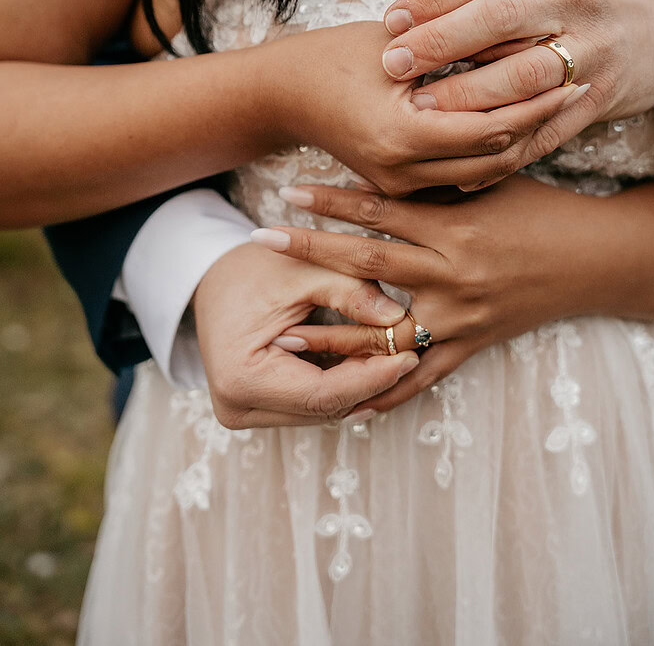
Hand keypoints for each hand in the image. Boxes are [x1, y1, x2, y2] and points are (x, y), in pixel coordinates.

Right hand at [192, 242, 417, 427]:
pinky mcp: (254, 409)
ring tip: (394, 352)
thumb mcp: (304, 271)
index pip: (323, 394)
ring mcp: (243, 413)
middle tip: (412, 350)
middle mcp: (237, 407)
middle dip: (370, 381)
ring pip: (322, 410)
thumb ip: (351, 292)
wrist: (212, 277)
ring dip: (359, 384)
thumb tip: (400, 320)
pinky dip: (341, 383)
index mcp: (241, 378)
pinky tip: (368, 359)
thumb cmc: (253, 268)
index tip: (411, 355)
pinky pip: (311, 404)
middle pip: (325, 408)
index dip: (372, 377)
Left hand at [252, 178, 614, 413]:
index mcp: (455, 227)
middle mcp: (451, 274)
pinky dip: (385, 394)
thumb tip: (381, 162)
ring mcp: (459, 318)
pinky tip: (346, 405)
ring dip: (330, 338)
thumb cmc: (540, 210)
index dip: (332, 201)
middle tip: (258, 241)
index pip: (380, 211)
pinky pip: (422, 378)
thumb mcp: (490, 185)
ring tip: (282, 340)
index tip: (288, 191)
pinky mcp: (470, 346)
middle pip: (366, 265)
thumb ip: (437, 183)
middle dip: (308, 252)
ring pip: (383, 335)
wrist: (593, 260)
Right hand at [269, 19, 580, 196]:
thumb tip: (523, 40)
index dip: (537, 104)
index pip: (492, 127)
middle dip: (539, 124)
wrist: (281, 96)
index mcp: (401, 137)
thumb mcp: (396, 44)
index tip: (572, 77)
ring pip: (483, 173)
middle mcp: (402, 172)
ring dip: (520, 141)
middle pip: (495, 157)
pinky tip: (518, 124)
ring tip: (556, 106)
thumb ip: (455, 50)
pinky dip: (491, 153)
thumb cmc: (332, 56)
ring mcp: (400, 186)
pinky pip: (460, 176)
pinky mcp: (399, 186)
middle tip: (578, 90)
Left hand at [379, 0, 653, 188]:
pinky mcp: (599, 98)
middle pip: (500, 19)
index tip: (391, 21)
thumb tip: (405, 10)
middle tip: (395, 64)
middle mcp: (577, 0)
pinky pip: (548, 127)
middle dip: (441, 42)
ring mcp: (593, 51)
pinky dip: (505, 148)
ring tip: (422, 109)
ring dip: (468, 95)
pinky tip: (465, 162)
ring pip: (524, 76)